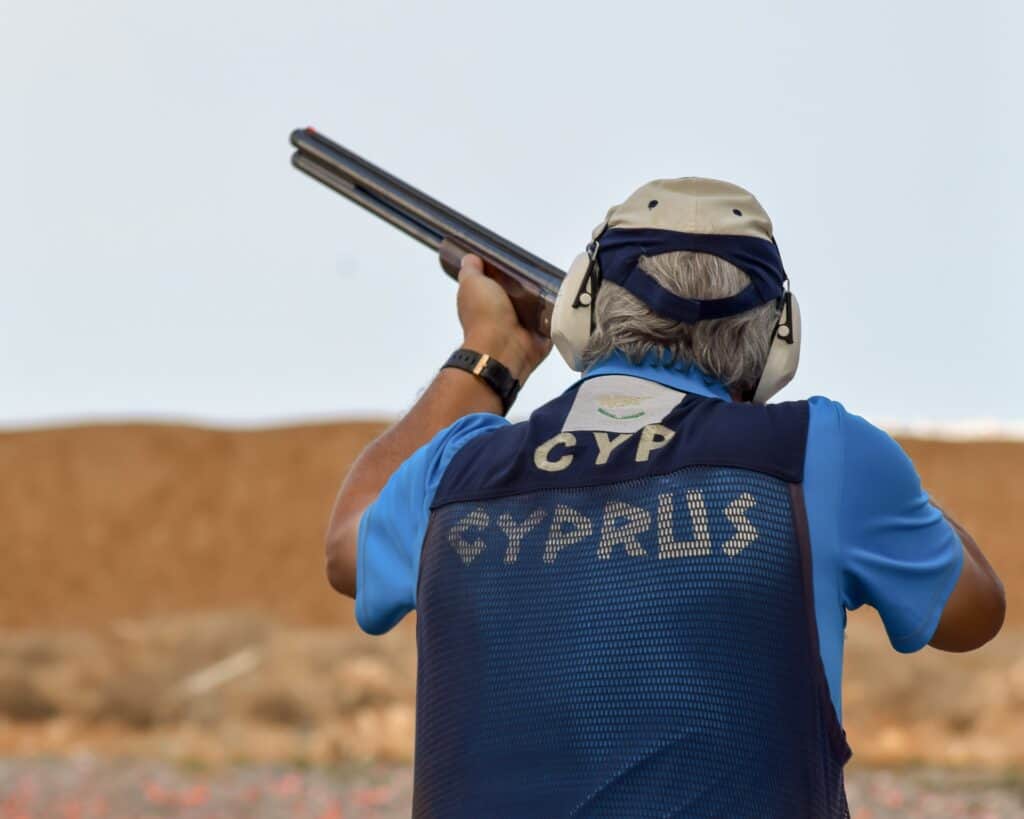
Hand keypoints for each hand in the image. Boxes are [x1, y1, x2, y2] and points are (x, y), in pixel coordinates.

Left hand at [456, 254, 551, 381]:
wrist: (503, 347)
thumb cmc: (485, 314)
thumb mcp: (472, 283)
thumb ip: (471, 270)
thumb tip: (470, 258)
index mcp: (484, 303)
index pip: (494, 284)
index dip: (501, 273)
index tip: (514, 260)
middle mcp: (502, 315)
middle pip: (519, 294)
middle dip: (527, 283)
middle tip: (538, 269)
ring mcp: (523, 327)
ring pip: (537, 306)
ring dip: (545, 297)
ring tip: (554, 282)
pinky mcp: (542, 335)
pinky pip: (553, 320)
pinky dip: (558, 312)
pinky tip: (564, 299)